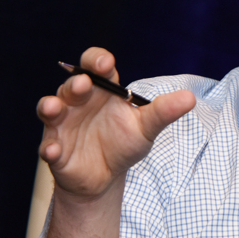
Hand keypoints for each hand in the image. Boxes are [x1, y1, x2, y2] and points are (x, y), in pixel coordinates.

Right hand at [36, 47, 195, 198]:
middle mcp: (78, 102)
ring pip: (51, 109)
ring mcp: (63, 124)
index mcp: (101, 90)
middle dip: (76, 83)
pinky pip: (48, 146)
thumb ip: (164, 112)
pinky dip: (49, 147)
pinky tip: (53, 149)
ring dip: (51, 106)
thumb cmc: (124, 142)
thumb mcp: (146, 127)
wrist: (107, 176)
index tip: (104, 63)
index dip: (96, 60)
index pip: (94, 66)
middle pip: (72, 85)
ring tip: (53, 106)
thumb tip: (190, 98)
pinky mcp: (55, 149)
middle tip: (84, 84)